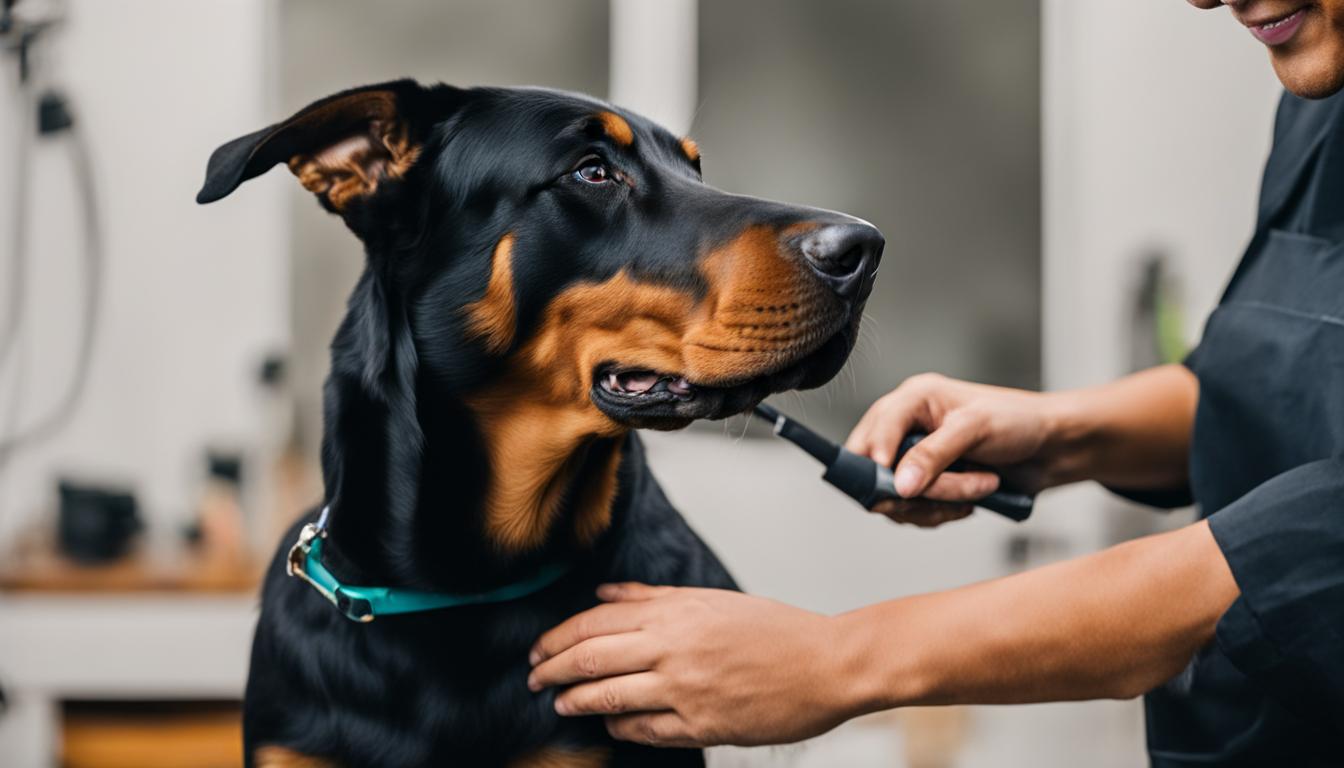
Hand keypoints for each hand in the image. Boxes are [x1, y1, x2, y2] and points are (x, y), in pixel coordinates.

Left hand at [528, 583, 862, 747]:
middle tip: (533, 677)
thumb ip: (653, 597)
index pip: (595, 622)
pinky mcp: (702, 725)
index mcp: (675, 612)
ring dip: (575, 700)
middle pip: (590, 658)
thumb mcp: (711, 600)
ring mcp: (686, 689)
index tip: (539, 649)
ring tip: (559, 703)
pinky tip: (609, 724)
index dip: (558, 638)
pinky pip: (645, 729)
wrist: (827, 664)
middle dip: (551, 669)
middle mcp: (674, 648)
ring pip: (609, 696)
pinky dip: (619, 726)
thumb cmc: (774, 629)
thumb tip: (604, 593)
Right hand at [846, 373, 1056, 526]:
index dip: (877, 459)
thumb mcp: (975, 429)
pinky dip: (941, 513)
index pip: (875, 429)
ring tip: (977, 488)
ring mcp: (915, 460)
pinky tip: (969, 502)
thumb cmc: (1018, 422)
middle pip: (876, 469)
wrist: (1050, 448)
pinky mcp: (927, 487)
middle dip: (914, 488)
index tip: (892, 484)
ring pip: (896, 497)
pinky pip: (913, 512)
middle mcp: (907, 428)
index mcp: (913, 400)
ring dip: (938, 502)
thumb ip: (934, 455)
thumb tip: (900, 485)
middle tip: (947, 491)